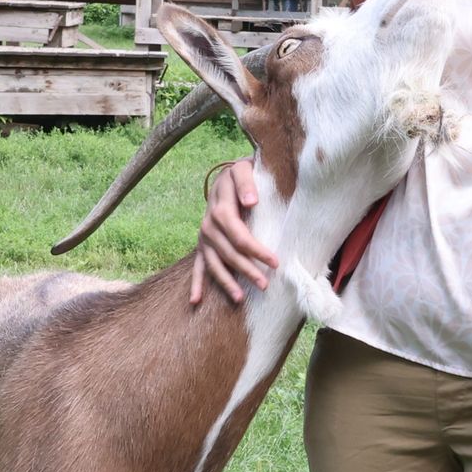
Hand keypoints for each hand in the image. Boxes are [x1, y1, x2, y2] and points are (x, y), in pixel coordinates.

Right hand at [188, 158, 272, 306]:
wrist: (227, 175)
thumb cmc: (241, 173)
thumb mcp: (243, 169)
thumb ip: (246, 183)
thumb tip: (251, 201)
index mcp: (220, 208)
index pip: (239, 235)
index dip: (256, 250)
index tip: (275, 261)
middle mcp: (209, 224)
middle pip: (228, 252)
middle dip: (246, 269)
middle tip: (264, 284)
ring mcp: (204, 236)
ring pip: (214, 263)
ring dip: (226, 281)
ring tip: (239, 298)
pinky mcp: (203, 244)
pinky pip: (198, 265)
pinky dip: (196, 283)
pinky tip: (196, 301)